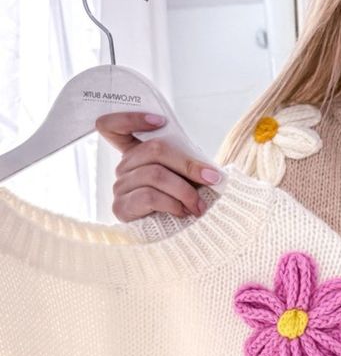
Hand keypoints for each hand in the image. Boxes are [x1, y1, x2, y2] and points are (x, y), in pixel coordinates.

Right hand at [95, 111, 221, 221]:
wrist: (171, 237)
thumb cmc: (179, 202)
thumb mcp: (186, 178)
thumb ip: (190, 165)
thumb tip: (213, 172)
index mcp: (136, 152)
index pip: (113, 125)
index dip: (131, 117)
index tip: (160, 121)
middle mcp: (124, 167)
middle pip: (154, 149)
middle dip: (189, 165)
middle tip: (212, 180)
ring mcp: (120, 186)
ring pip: (155, 174)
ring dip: (185, 191)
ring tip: (198, 205)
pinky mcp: (121, 207)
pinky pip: (150, 196)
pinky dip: (173, 204)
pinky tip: (182, 212)